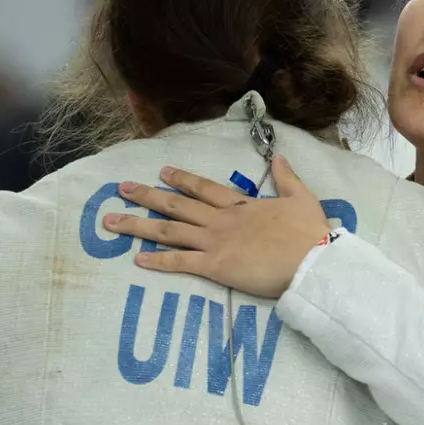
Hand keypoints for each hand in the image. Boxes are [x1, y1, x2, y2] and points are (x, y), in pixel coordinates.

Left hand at [108, 156, 332, 298]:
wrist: (312, 260)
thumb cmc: (311, 233)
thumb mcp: (301, 198)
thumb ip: (287, 178)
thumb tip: (278, 158)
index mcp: (240, 205)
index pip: (204, 188)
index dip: (181, 179)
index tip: (162, 171)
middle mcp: (221, 220)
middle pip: (176, 205)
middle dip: (146, 196)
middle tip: (121, 189)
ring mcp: (215, 242)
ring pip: (169, 230)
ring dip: (138, 225)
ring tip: (111, 221)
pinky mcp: (215, 266)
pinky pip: (180, 262)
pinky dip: (157, 261)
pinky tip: (136, 259)